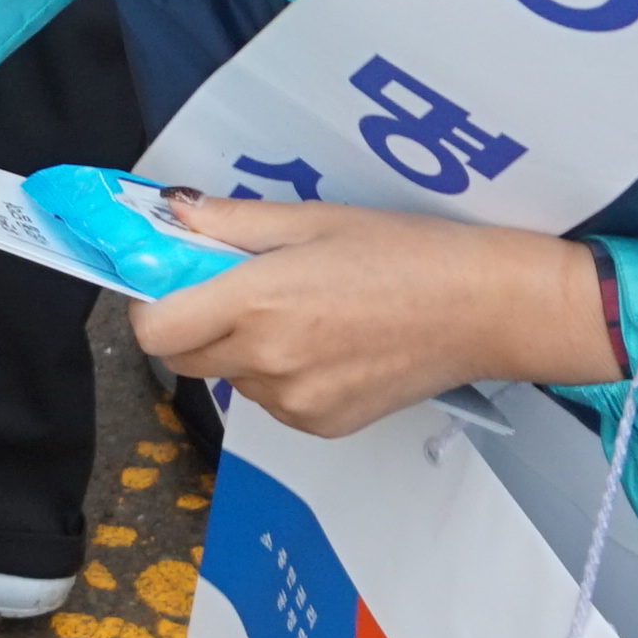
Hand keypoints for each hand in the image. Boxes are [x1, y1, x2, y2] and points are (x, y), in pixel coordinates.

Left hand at [120, 198, 623, 439]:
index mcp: (259, 303)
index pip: (155, 329)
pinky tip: (328, 344)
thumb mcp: (312, 220)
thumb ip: (230, 222)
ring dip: (242, 350)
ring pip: (231, 379)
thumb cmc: (408, 254)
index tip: (174, 281)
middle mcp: (269, 362)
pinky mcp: (322, 425)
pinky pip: (273, 401)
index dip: (153, 304)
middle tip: (238, 289)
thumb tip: (171, 213)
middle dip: (193, 324)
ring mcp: (295, 402)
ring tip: (304, 313)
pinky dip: (281, 375)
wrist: (484, 309)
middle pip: (184, 357)